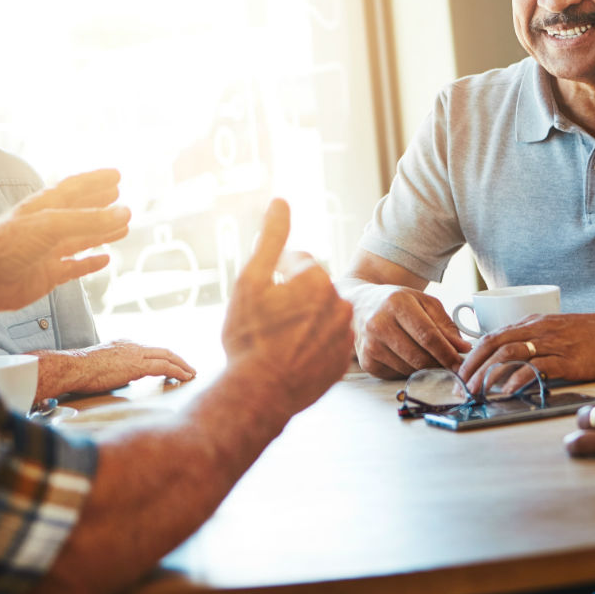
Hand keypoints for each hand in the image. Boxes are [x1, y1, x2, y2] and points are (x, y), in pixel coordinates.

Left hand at [0, 168, 129, 316]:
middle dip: (100, 203)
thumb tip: (125, 212)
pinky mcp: (47, 276)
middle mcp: (45, 227)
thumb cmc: (6, 246)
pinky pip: (75, 267)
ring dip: (101, 232)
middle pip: (79, 211)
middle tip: (120, 195)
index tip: (117, 175)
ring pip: (81, 239)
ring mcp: (47, 252)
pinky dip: (90, 263)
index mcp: (42, 207)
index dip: (95, 180)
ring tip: (124, 226)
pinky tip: (105, 259)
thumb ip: (88, 219)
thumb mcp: (50, 225)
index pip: (73, 188)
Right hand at [48, 341, 196, 396]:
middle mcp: (133, 345)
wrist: (75, 367)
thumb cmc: (82, 370)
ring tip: (191, 374)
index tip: (171, 364)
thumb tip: (120, 377)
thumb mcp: (101, 364)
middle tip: (189, 368)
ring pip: (167, 356)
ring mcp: (136, 354)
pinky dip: (177, 372)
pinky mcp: (138, 365)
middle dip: (178, 359)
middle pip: (163, 351)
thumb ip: (114, 367)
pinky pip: (164, 367)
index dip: (163, 357)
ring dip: (182, 366)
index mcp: (124, 344)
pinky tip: (184, 378)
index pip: (150, 350)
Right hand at [220, 199, 353, 413]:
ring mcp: (344, 334)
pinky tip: (291, 357)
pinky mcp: (343, 361)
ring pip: (319, 315)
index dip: (272, 277)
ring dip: (302, 321)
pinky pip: (326, 343)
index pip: (295, 262)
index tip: (260, 300)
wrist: (260, 392)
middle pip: (310, 289)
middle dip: (290, 299)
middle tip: (266, 323)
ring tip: (277, 342)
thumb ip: (270, 238)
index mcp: (318, 278)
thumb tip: (280, 200)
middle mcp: (340, 302)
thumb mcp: (251, 280)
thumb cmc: (249, 337)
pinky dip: (311, 346)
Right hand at [349, 285, 469, 377]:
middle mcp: (378, 324)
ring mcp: (370, 345)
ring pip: (408, 369)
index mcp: (396, 303)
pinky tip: (407, 357)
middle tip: (450, 366)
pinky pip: (396, 374)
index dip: (446, 353)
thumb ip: (445, 325)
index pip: (427, 336)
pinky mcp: (366, 361)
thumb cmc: (397, 302)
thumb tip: (462, 348)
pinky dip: (408, 370)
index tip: (459, 362)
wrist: (361, 304)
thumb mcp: (424, 303)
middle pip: (418, 356)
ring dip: (425, 369)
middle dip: (439, 365)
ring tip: (428, 358)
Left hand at [458, 309, 594, 393]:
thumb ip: (534, 341)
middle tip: (462, 387)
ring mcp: (552, 344)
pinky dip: (517, 379)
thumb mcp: (557, 330)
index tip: (461, 373)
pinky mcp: (567, 361)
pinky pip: (535, 368)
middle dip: (472, 366)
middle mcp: (538, 330)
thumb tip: (511, 360)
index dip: (473, 355)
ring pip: (509, 354)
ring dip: (487, 374)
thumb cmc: (592, 333)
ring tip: (477, 391)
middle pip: (494, 344)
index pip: (493, 336)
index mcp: (533, 323)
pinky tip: (506, 391)